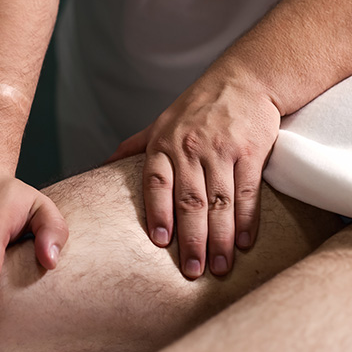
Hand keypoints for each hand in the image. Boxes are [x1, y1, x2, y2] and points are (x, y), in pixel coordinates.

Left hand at [108, 72, 279, 278]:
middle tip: (193, 272)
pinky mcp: (252, 152)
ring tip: (220, 268)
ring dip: (220, 239)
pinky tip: (243, 244)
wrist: (245, 79)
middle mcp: (190, 148)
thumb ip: (134, 147)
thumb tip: (100, 167)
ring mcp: (222, 151)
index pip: (157, 184)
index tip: (161, 243)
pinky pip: (247, 192)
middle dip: (191, 240)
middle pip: (190, 201)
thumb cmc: (198, 106)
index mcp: (164, 144)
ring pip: (219, 203)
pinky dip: (247, 220)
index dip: (159, 213)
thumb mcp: (160, 122)